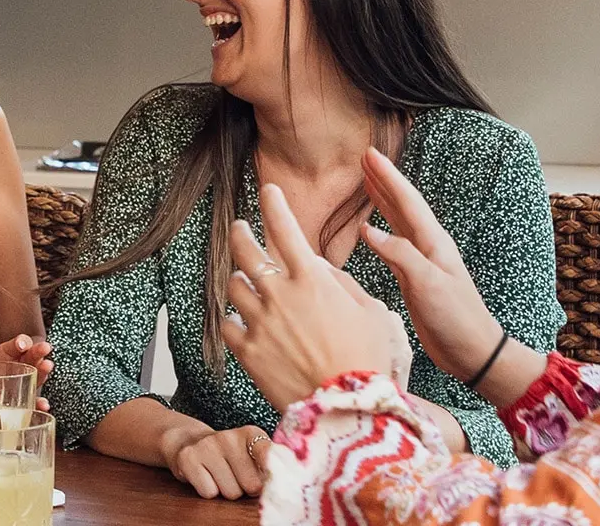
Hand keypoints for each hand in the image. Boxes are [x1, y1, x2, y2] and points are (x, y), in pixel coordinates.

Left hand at [0, 319, 53, 411]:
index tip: (21, 344)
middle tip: (45, 347)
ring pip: (36, 376)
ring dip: (43, 371)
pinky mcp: (20, 402)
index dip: (22, 342)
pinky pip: (32, 402)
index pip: (18, 344)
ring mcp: (20, 384)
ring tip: (47, 366)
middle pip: (31, 357)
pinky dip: (40, 403)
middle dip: (39, 351)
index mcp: (7, 354)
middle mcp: (17, 367)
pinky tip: (43, 405)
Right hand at [159, 425, 269, 499]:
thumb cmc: (229, 455)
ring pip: (231, 492)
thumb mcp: (252, 453)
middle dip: (246, 488)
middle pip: (252, 485)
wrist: (191, 441)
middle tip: (237, 477)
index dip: (274, 474)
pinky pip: (209, 493)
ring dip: (227, 490)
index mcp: (251, 433)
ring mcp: (207, 446)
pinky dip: (209, 491)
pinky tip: (206, 477)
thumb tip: (283, 483)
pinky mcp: (188, 458)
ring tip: (221, 476)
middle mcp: (229, 437)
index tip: (276, 480)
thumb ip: (269, 464)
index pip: (270, 456)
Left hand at [219, 184, 411, 410]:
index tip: (268, 190)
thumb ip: (343, 284)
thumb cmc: (368, 360)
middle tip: (241, 229)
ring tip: (245, 281)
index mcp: (312, 279)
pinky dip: (233, 320)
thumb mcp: (372, 312)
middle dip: (241, 233)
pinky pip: (227, 325)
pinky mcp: (247, 352)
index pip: (285, 229)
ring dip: (239, 280)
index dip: (274, 204)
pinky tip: (239, 321)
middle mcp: (280, 295)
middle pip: (246, 251)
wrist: (345, 409)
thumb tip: (320, 270)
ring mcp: (259, 323)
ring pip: (234, 287)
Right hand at [358, 148, 508, 381]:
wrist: (472, 350)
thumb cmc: (456, 318)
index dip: (388, 177)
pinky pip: (394, 245)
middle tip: (365, 159)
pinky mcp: (415, 279)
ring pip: (398, 222)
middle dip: (384, 181)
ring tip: (367, 183)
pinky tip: (370, 230)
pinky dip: (381, 231)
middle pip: (403, 206)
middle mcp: (428, 247)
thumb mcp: (428, 284)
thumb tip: (368, 231)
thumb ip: (400, 255)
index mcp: (434, 243)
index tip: (369, 155)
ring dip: (383, 201)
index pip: (408, 201)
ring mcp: (422, 263)